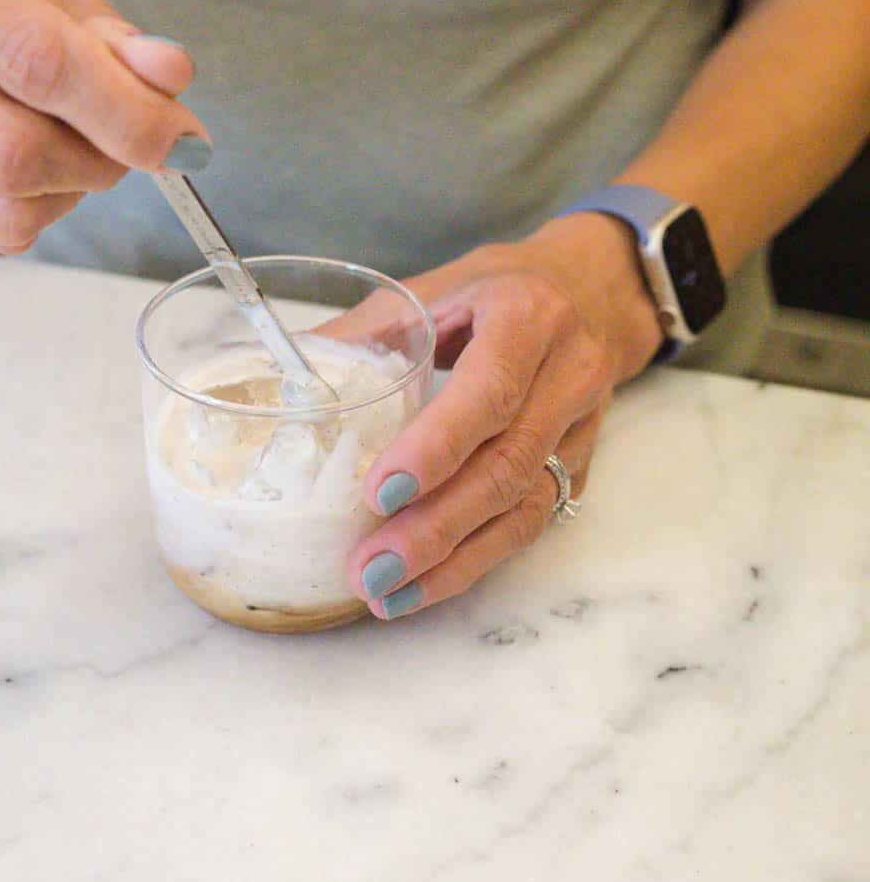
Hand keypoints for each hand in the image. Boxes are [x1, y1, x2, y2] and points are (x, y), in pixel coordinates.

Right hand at [0, 0, 208, 251]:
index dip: (126, 112)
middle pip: (13, 153)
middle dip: (99, 160)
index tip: (186, 138)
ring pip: (6, 207)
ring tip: (68, 139)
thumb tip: (170, 77)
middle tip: (128, 141)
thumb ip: (112, 33)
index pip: (37, 62)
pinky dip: (36, 206)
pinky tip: (24, 157)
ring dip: (72, 188)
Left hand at [348, 215, 664, 619]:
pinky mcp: (582, 464)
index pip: (489, 391)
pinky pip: (534, 522)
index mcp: (527, 316)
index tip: (379, 492)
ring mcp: (582, 424)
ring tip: (386, 593)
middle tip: (370, 568)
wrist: (596, 290)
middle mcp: (568, 372)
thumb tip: (285, 380)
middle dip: (434, 526)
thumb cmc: (499, 289)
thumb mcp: (434, 288)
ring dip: (454, 560)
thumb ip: (365, 334)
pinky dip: (476, 560)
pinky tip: (425, 585)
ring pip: (525, 506)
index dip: (436, 447)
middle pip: (507, 464)